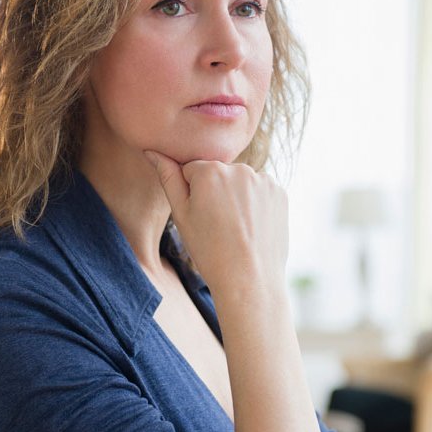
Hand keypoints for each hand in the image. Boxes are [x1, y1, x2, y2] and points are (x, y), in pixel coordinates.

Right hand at [143, 150, 287, 294]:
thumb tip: (152, 151)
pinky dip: (255, 204)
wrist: (249, 280)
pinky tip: (252, 227)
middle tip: (217, 226)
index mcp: (210, 171)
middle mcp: (239, 168)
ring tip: (236, 229)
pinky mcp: (279, 193)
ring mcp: (263, 180)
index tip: (200, 217)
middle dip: (215, 192)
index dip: (191, 194)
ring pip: (240, 182)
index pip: (191, 170)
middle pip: (218, 173)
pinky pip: (259, 191)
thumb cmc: (209, 251)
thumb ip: (168, 178)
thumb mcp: (181, 215)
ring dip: (236, 197)